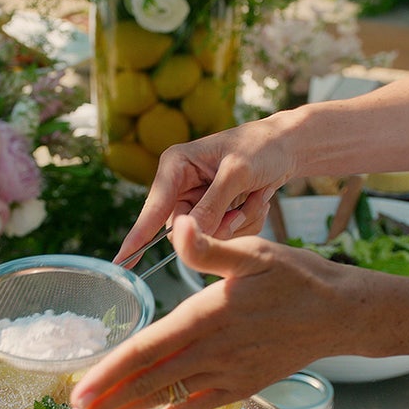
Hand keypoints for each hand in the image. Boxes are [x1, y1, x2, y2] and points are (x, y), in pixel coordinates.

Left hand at [63, 215, 351, 408]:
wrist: (338, 314)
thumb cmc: (295, 277)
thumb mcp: (254, 251)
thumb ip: (210, 246)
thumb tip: (176, 227)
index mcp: (206, 315)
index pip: (147, 349)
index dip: (110, 372)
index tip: (77, 392)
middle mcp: (210, 351)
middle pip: (145, 383)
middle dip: (103, 407)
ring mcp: (224, 374)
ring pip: (162, 399)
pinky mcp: (238, 387)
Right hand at [114, 115, 298, 265]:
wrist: (287, 146)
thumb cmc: (261, 148)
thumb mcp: (237, 173)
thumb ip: (212, 205)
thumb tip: (188, 235)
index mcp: (175, 166)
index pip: (154, 208)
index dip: (138, 237)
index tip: (121, 262)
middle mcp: (180, 185)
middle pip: (185, 229)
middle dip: (220, 224)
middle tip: (244, 205)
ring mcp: (197, 201)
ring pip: (207, 236)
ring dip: (238, 222)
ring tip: (255, 196)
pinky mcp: (213, 213)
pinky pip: (224, 235)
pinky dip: (246, 222)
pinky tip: (256, 200)